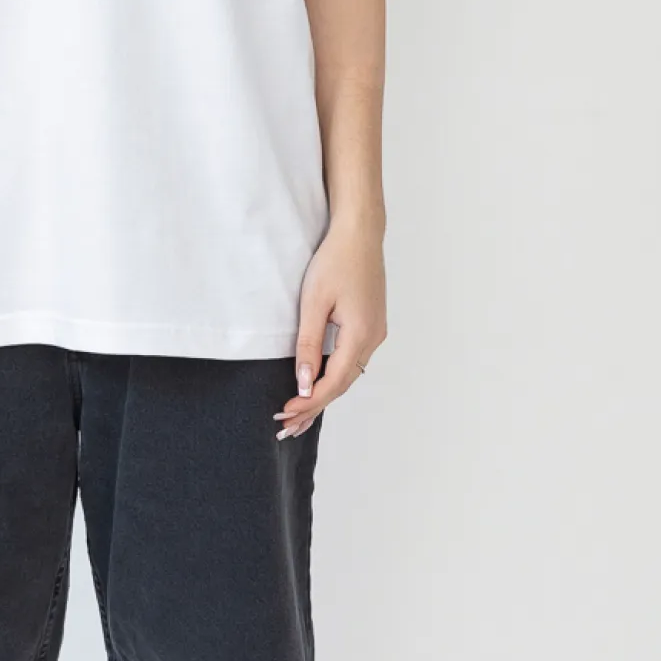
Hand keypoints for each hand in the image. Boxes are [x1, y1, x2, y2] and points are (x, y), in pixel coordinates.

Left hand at [276, 213, 387, 438]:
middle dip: (314, 406)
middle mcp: (373, 339)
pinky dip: (333, 376)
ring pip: (348, 374)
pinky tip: (317, 384)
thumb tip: (303, 383)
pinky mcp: (371, 324)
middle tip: (287, 427)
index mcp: (361, 335)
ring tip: (298, 415)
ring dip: (324, 394)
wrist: (360, 233)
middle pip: (342, 384)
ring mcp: (375, 332)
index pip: (333, 382)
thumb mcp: (314, 302)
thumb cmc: (335, 261)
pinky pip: (351, 360)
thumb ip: (308, 344)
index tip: (285, 414)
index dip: (309, 402)